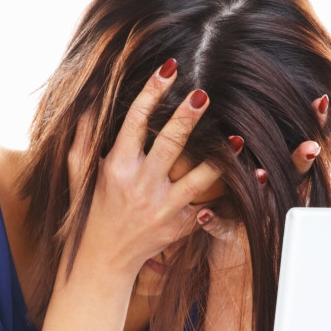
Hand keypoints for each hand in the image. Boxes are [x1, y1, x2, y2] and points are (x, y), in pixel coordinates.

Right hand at [72, 59, 223, 280]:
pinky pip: (208, 207)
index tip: (169, 70)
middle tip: (204, 94)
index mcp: (117, 167)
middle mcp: (140, 186)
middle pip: (169, 145)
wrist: (102, 260)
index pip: (135, 122)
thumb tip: (90, 97)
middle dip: (187, 118)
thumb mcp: (77, 172)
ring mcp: (161, 208)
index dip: (152, 93)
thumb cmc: (90, 210)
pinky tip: (253, 178)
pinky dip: (230, 195)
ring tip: (239, 138)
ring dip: (220, 158)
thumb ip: (84, 135)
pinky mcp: (178, 226)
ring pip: (197, 180)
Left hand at [202, 93, 330, 270]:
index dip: (314, 125)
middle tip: (309, 147)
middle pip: (291, 174)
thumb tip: (283, 92)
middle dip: (300, 160)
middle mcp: (272, 190)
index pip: (300, 145)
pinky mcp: (229, 231)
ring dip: (260, 185)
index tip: (319, 102)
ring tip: (260, 174)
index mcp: (280, 171)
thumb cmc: (242, 191)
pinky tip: (204, 214)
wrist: (226, 244)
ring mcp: (254, 211)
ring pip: (261, 198)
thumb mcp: (254, 159)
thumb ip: (264, 131)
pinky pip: (223, 226)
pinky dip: (215, 220)